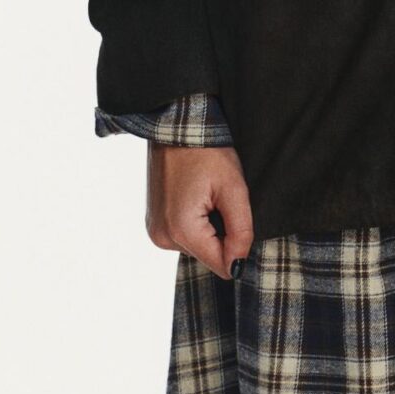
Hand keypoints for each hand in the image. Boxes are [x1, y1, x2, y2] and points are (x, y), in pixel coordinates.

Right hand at [145, 143, 253, 279]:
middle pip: (209, 257)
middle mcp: (163, 237)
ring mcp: (155, 232)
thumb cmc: (207, 152)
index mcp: (182, 230)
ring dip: (209, 229)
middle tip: (219, 200)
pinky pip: (184, 237)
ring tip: (206, 196)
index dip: (239, 249)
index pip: (222, 265)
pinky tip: (195, 199)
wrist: (176, 127)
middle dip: (222, 235)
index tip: (239, 220)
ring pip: (198, 248)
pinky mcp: (153, 225)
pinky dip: (195, 224)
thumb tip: (239, 266)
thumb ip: (241, 231)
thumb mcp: (234, 189)